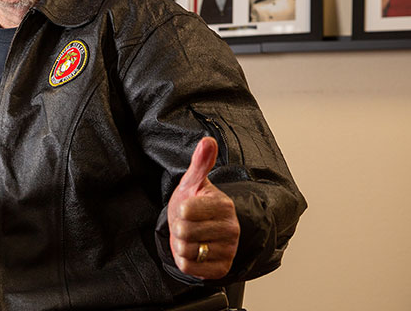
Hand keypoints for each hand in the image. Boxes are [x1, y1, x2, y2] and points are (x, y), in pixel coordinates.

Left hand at [167, 137, 239, 278]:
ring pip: (186, 250)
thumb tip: (208, 141)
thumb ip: (200, 162)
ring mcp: (228, 251)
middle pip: (184, 231)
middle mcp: (232, 229)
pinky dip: (185, 261)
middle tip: (186, 224)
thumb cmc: (194, 203)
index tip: (188, 208)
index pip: (186, 210)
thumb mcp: (194, 181)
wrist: (200, 229)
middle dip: (178, 228)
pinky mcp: (221, 269)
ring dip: (181, 245)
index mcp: (225, 206)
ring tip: (190, 237)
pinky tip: (194, 251)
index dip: (180, 210)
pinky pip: (190, 267)